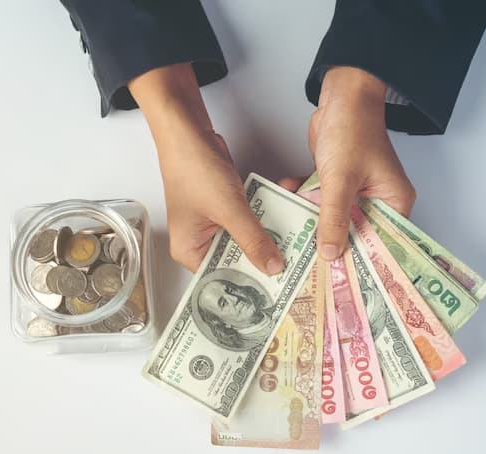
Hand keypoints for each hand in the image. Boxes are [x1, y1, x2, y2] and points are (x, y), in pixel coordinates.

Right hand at [160, 130, 284, 273]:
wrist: (188, 132)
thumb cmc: (193, 169)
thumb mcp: (229, 209)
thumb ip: (253, 240)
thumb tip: (273, 267)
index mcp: (189, 250)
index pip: (221, 278)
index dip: (248, 284)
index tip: (277, 290)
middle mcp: (199, 241)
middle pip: (236, 261)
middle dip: (263, 258)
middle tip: (295, 267)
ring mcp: (213, 224)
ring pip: (246, 239)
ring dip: (269, 236)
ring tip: (296, 242)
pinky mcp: (225, 208)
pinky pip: (249, 221)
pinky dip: (265, 217)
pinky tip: (286, 216)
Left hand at [293, 67, 416, 260]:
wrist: (340, 96)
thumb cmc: (352, 131)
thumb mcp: (341, 180)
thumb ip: (333, 218)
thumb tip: (330, 254)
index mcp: (394, 202)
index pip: (381, 243)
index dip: (361, 263)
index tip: (341, 283)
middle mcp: (378, 201)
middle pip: (354, 234)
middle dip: (331, 246)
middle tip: (309, 270)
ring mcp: (355, 192)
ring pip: (332, 219)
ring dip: (311, 223)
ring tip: (290, 242)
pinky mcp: (335, 183)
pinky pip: (319, 202)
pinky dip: (303, 201)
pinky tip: (285, 200)